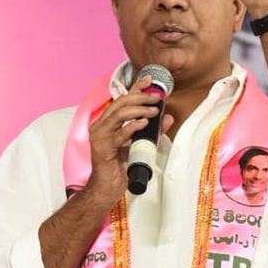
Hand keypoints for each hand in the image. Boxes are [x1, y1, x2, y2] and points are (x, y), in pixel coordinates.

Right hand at [86, 75, 173, 204]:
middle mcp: (101, 125)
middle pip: (120, 102)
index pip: (122, 99)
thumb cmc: (120, 167)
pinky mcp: (102, 148)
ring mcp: (99, 136)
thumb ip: (153, 130)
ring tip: (154, 111)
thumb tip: (168, 117)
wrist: (105, 188)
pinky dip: (132, 126)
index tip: (150, 79)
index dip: (135, 87)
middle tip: (157, 97)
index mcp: (108, 122)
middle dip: (140, 96)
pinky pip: (118, 133)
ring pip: (119, 114)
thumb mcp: (140, 144)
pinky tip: (143, 124)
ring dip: (138, 109)